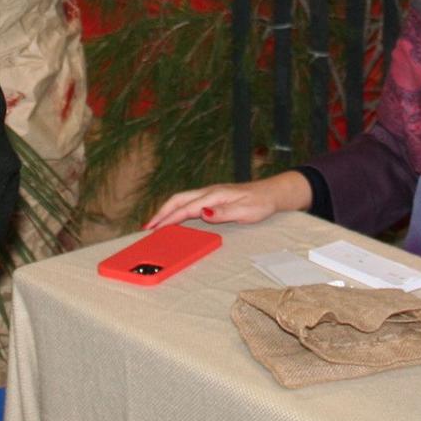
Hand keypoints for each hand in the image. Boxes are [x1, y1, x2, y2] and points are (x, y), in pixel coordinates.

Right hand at [142, 171, 312, 230]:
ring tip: (155, 223)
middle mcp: (209, 192)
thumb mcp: (245, 211)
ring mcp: (210, 194)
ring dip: (167, 210)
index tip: (154, 228)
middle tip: (147, 227)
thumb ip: (223, 213)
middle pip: (178, 200)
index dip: (168, 218)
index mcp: (214, 195)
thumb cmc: (260, 203)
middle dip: (161, 213)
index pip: (186, 208)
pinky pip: (190, 202)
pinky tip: (175, 217)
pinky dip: (178, 209)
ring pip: (182, 200)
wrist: (272, 193)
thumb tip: (203, 213)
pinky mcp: (213, 198)